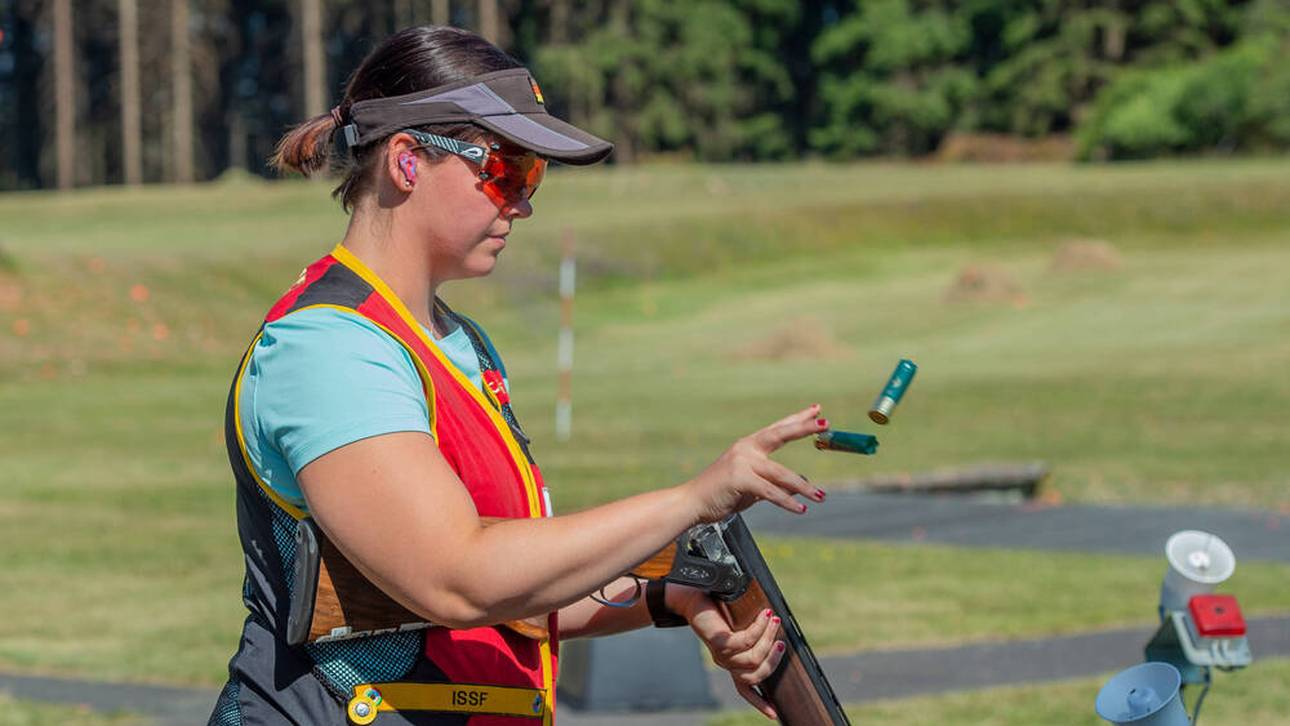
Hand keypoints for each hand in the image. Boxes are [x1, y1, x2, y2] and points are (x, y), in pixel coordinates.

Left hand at [671, 586, 785, 720]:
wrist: (693, 595)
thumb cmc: (720, 608)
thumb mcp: (741, 624)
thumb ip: (755, 633)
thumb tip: (779, 629)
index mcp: (731, 663)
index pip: (745, 690)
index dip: (760, 704)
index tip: (774, 715)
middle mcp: (726, 663)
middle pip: (755, 676)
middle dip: (773, 661)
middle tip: (782, 642)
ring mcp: (721, 655)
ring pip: (753, 658)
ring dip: (769, 638)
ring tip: (775, 620)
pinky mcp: (718, 643)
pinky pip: (746, 641)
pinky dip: (759, 627)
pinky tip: (765, 614)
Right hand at [683, 404, 827, 523]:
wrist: (691, 502)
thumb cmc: (720, 493)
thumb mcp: (752, 487)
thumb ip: (775, 483)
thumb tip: (801, 484)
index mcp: (748, 446)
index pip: (777, 428)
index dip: (798, 419)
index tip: (817, 410)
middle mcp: (746, 449)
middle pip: (779, 434)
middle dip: (804, 428)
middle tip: (826, 423)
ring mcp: (742, 462)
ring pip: (780, 473)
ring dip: (803, 487)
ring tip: (821, 496)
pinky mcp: (739, 479)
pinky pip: (770, 492)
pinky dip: (787, 502)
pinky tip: (801, 509)